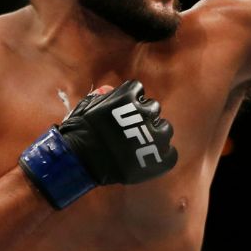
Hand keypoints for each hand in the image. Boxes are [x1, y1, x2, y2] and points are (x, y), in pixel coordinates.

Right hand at [20, 80, 177, 208]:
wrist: (79, 161)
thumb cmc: (79, 132)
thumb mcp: (86, 107)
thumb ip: (101, 97)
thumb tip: (110, 90)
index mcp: (129, 97)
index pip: (138, 90)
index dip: (130, 101)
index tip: (122, 111)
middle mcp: (146, 112)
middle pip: (153, 108)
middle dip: (143, 117)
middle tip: (130, 130)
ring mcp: (155, 136)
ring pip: (165, 129)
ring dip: (155, 134)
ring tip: (140, 145)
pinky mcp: (160, 158)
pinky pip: (170, 154)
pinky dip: (162, 156)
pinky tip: (149, 159)